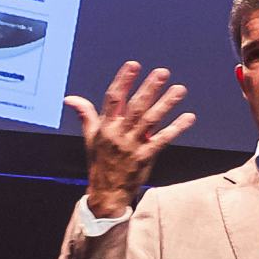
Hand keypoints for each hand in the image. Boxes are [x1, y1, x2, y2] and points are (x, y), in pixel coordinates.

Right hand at [63, 60, 192, 216]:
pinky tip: (188, 117)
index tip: (133, 65)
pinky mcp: (144, 157)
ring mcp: (132, 146)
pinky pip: (162, 140)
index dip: (123, 81)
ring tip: (179, 89)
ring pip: (150, 120)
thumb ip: (85, 115)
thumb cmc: (100, 163)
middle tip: (162, 72)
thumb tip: (70, 98)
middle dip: (149, 88)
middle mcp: (118, 134)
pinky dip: (176, 128)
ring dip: (166, 104)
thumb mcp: (90, 138)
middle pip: (135, 106)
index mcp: (105, 127)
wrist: (106, 194)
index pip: (113, 99)